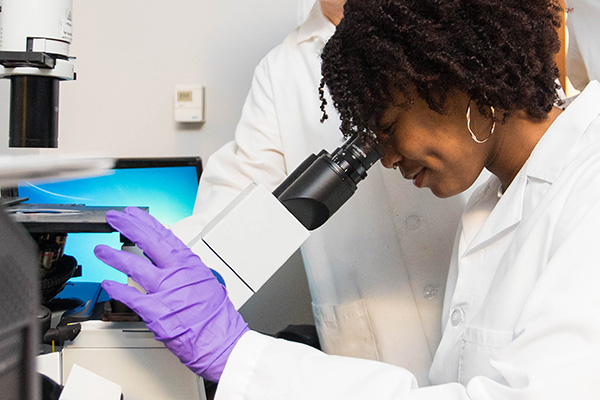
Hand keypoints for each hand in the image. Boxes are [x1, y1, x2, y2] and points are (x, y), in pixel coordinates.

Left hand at [94, 207, 248, 381]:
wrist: (221, 341)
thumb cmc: (217, 317)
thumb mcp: (208, 282)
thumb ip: (188, 271)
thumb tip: (175, 263)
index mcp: (190, 264)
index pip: (164, 235)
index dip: (146, 222)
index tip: (135, 213)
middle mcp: (177, 273)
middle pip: (148, 242)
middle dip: (128, 226)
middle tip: (114, 218)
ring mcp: (165, 291)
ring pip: (133, 266)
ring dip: (113, 256)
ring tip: (100, 250)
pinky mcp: (155, 312)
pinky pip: (130, 297)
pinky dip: (116, 289)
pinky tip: (107, 283)